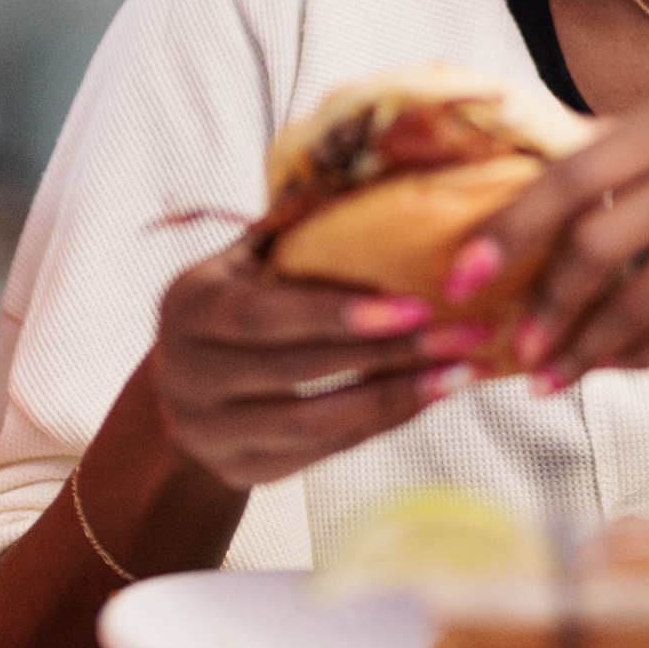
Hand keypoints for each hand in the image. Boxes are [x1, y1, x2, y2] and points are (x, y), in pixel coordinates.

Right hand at [152, 237, 491, 488]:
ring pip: (315, 424)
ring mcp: (209, 431)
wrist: (183, 382)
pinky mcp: (240, 471)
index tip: (416, 306)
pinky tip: (428, 397)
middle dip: (389, 354)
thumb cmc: (238, 295)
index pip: (266, 315)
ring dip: (397, 398)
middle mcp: (187, 374)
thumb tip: (381, 176)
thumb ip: (297, 229)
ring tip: (462, 371)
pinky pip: (321, 454)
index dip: (339, 314)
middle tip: (465, 334)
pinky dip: (380, 425)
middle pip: (299, 370)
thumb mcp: (248, 257)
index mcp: (190, 305)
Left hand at [453, 103, 648, 389]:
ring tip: (549, 375)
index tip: (465, 274)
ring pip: (639, 300)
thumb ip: (605, 158)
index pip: (569, 173)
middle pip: (597, 241)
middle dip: (545, 305)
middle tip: (513, 348)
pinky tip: (611, 369)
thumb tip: (497, 176)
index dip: (510, 228)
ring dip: (585, 348)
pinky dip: (638, 358)